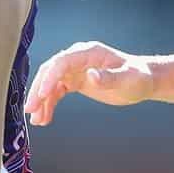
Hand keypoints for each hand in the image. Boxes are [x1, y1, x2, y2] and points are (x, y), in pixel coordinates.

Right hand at [23, 40, 153, 124]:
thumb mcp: (128, 79)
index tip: (42, 95)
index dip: (50, 77)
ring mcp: (75, 70)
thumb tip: (90, 76)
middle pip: (51, 71)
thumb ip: (109, 77)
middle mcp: (78, 59)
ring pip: (51, 83)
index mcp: (88, 53)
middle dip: (39, 90)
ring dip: (41, 100)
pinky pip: (57, 92)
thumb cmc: (138, 77)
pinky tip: (45, 118)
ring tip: (36, 119)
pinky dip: (49, 104)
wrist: (143, 81)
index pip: (62, 61)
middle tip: (30, 109)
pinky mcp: (76, 82)